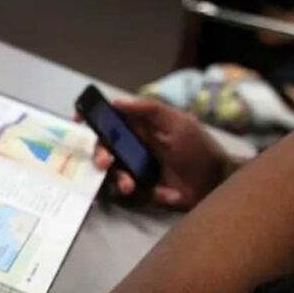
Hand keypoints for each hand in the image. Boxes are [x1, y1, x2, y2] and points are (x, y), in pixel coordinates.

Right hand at [91, 98, 230, 209]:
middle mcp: (134, 145)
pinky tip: (140, 190)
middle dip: (99, 153)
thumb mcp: (178, 123)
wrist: (215, 183)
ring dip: (115, 176)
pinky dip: (127, 189)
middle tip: (105, 162)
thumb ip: (150, 109)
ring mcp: (135, 168)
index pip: (111, 119)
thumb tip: (116, 102)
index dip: (93, 118)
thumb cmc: (198, 148)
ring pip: (110, 169)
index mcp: (141, 127)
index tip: (78, 120)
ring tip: (128, 184)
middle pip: (104, 146)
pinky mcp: (139, 188)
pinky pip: (121, 188)